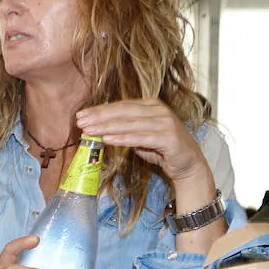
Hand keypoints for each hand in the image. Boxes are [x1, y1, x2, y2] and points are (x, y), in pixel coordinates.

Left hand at [75, 99, 212, 189]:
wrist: (188, 163)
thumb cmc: (161, 148)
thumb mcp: (139, 135)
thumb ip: (122, 129)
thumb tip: (95, 128)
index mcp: (151, 105)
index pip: (121, 106)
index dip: (100, 110)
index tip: (80, 116)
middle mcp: (159, 110)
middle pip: (124, 112)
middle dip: (99, 117)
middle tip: (80, 122)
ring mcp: (166, 122)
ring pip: (130, 124)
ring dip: (107, 127)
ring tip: (89, 131)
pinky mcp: (169, 137)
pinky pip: (141, 137)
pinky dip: (123, 138)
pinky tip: (107, 140)